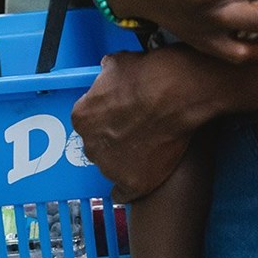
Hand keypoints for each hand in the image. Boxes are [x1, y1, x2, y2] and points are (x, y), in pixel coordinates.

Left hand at [73, 46, 216, 200]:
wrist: (176, 93)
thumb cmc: (147, 75)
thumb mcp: (115, 64)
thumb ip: (104, 78)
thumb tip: (107, 76)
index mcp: (81, 117)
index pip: (87, 121)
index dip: (104, 117)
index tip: (118, 114)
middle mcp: (90, 145)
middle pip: (98, 145)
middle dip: (113, 139)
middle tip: (134, 129)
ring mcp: (111, 167)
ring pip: (112, 167)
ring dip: (124, 159)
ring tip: (147, 146)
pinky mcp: (134, 183)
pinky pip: (124, 193)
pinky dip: (130, 187)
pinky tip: (140, 176)